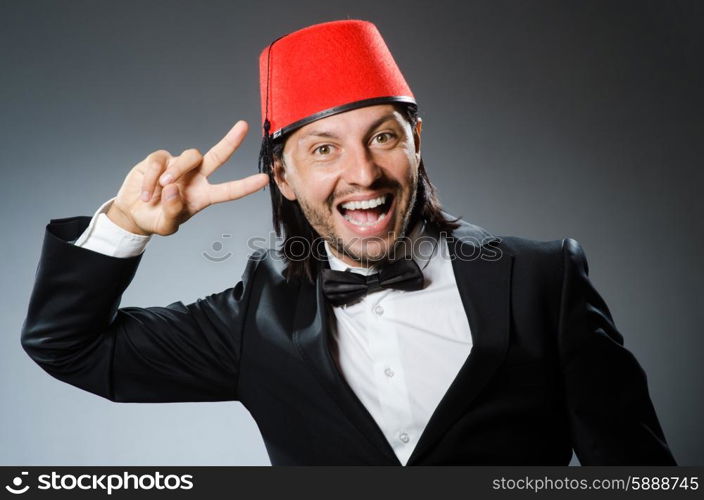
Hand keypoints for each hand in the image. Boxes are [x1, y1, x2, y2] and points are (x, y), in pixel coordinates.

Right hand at [107, 121, 268, 235]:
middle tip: (244, 126)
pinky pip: (159, 162)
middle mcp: (196, 177)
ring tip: (162, 189)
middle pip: (217, 156)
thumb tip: (174, 188)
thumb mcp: (166, 225)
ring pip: (188, 158)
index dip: (246, 186)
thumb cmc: (156, 218)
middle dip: (231, 141)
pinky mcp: (160, 159)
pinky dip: (151, 179)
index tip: (264, 179)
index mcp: (204, 195)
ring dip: (176, 172)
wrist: (134, 213)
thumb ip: (173, 211)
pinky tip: (146, 193)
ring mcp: (179, 166)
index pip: (229, 190)